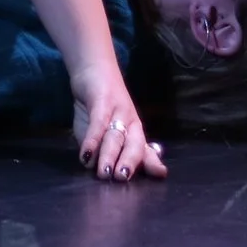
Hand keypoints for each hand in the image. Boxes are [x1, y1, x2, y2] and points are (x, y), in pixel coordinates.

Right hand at [69, 64, 167, 183]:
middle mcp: (130, 121)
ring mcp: (118, 110)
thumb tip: (116, 174)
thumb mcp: (107, 130)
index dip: (151, 163)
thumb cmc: (100, 104)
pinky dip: (92, 140)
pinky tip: (86, 154)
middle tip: (121, 179)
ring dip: (110, 156)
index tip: (160, 174)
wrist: (93, 67)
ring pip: (115, 136)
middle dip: (130, 162)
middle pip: (135, 144)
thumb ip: (113, 150)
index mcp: (134, 130)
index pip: (145, 149)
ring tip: (104, 173)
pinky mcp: (102, 100)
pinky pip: (98, 123)